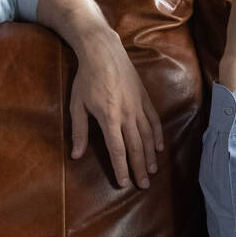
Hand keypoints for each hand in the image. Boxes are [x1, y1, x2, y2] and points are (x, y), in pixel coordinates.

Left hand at [70, 30, 164, 188]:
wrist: (103, 51)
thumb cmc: (86, 78)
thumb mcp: (77, 104)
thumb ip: (79, 131)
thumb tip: (76, 155)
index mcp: (109, 118)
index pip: (117, 150)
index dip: (121, 168)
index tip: (124, 183)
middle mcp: (127, 114)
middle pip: (136, 147)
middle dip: (139, 168)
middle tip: (143, 185)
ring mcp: (138, 106)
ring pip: (148, 136)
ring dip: (151, 155)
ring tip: (152, 171)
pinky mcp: (145, 98)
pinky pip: (154, 120)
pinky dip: (158, 135)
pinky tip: (159, 147)